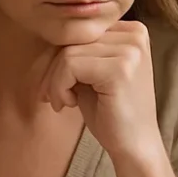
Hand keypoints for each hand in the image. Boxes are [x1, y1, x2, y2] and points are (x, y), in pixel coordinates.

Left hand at [40, 20, 161, 161]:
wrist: (134, 146)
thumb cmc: (111, 111)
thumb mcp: (93, 72)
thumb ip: (78, 49)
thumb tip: (42, 34)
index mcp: (132, 31)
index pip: (80, 30)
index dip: (58, 55)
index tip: (55, 84)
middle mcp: (135, 34)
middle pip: (72, 39)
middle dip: (51, 69)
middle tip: (50, 96)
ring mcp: (130, 50)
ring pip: (67, 52)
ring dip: (54, 81)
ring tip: (62, 102)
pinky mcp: (120, 68)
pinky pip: (69, 65)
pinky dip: (59, 87)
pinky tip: (70, 104)